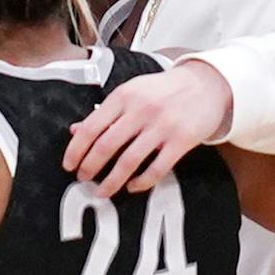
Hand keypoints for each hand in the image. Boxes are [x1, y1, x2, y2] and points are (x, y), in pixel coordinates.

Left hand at [62, 60, 232, 196]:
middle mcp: (140, 111)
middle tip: (83, 179)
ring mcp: (162, 126)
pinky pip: (157, 168)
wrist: (206, 83)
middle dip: (90, 167)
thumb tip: (75, 130)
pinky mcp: (182, 140)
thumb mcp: (130, 93)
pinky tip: (132, 187)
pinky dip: (141, 182)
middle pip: (106, 146)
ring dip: (112, 180)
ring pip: (129, 160)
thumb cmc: (162, 90)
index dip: (76, 149)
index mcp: (123, 97)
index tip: (68, 164)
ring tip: (102, 191)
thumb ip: (104, 113)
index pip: (91, 127)